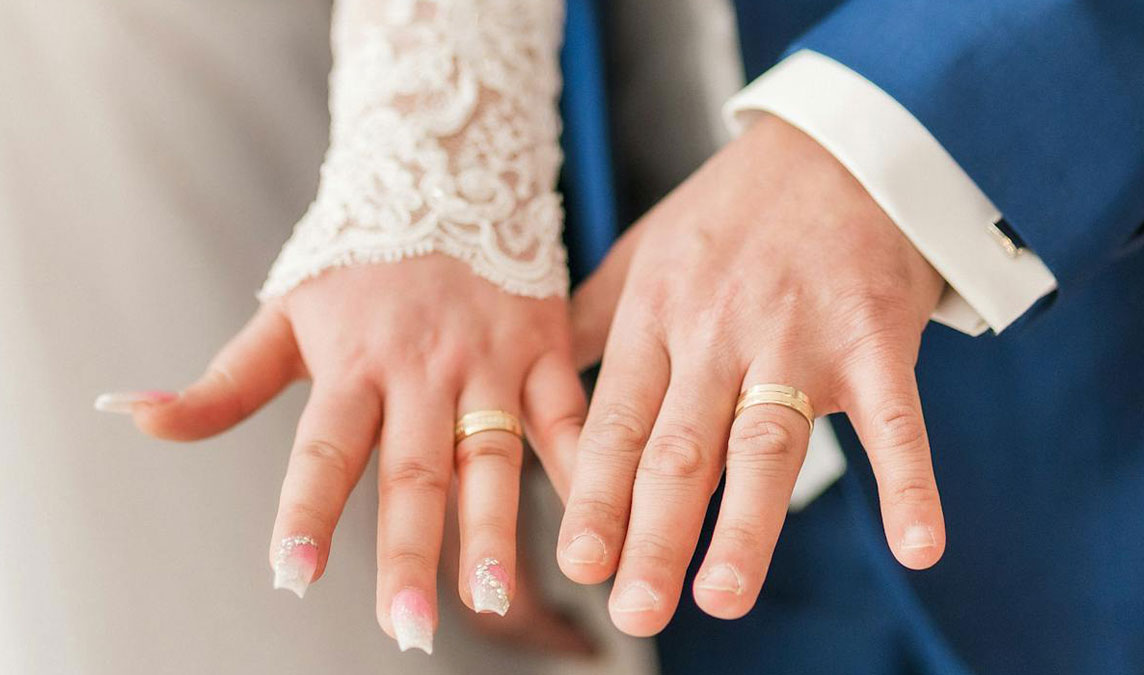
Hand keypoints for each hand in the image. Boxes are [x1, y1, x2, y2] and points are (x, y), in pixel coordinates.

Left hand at [107, 255, 586, 650]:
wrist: (448, 178)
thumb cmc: (359, 265)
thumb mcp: (285, 315)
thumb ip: (221, 382)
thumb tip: (128, 415)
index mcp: (353, 363)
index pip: (325, 451)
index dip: (307, 515)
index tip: (293, 578)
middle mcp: (422, 370)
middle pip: (414, 472)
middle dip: (411, 555)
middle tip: (408, 629)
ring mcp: (488, 362)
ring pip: (493, 456)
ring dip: (496, 528)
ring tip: (492, 596)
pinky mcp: (544, 351)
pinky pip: (567, 416)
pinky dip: (582, 467)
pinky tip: (597, 519)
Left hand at [558, 114, 947, 635]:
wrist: (836, 147)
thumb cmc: (730, 211)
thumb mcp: (642, 251)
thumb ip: (590, 322)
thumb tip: (539, 393)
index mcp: (657, 316)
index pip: (618, 422)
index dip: (596, 495)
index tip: (578, 562)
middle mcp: (718, 332)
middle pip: (680, 447)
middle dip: (653, 534)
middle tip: (634, 611)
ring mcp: (799, 337)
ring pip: (766, 443)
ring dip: (748, 525)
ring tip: (721, 597)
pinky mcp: (876, 337)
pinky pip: (894, 417)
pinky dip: (910, 481)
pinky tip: (918, 547)